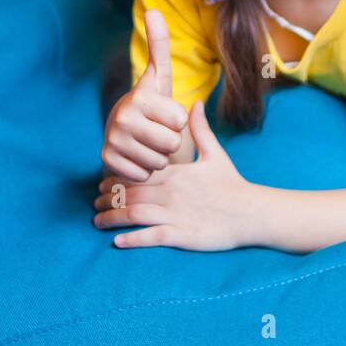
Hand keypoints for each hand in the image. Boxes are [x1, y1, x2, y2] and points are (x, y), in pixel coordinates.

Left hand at [93, 100, 257, 250]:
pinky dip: (132, 238)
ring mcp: (175, 215)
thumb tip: (195, 104)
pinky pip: (151, 236)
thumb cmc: (232, 183)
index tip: (102, 184)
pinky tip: (117, 241)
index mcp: (174, 174)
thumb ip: (200, 130)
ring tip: (97, 222)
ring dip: (112, 218)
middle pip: (129, 194)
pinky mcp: (181, 235)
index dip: (116, 179)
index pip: (137, 173)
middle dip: (108, 199)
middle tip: (94, 204)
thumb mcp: (215, 153)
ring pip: (134, 214)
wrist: (251, 211)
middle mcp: (170, 193)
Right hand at [101, 9, 187, 180]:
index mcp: (139, 96)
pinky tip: (135, 158)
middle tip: (155, 133)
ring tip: (145, 145)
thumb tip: (153, 9)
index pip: (181, 120)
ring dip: (157, 159)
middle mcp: (122, 117)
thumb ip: (159, 45)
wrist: (122, 132)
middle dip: (168, 143)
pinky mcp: (107, 161)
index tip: (165, 116)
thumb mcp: (159, 76)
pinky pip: (142, 175)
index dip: (178, 121)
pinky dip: (143, 171)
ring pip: (158, 163)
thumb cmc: (150, 105)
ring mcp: (112, 140)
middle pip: (171, 143)